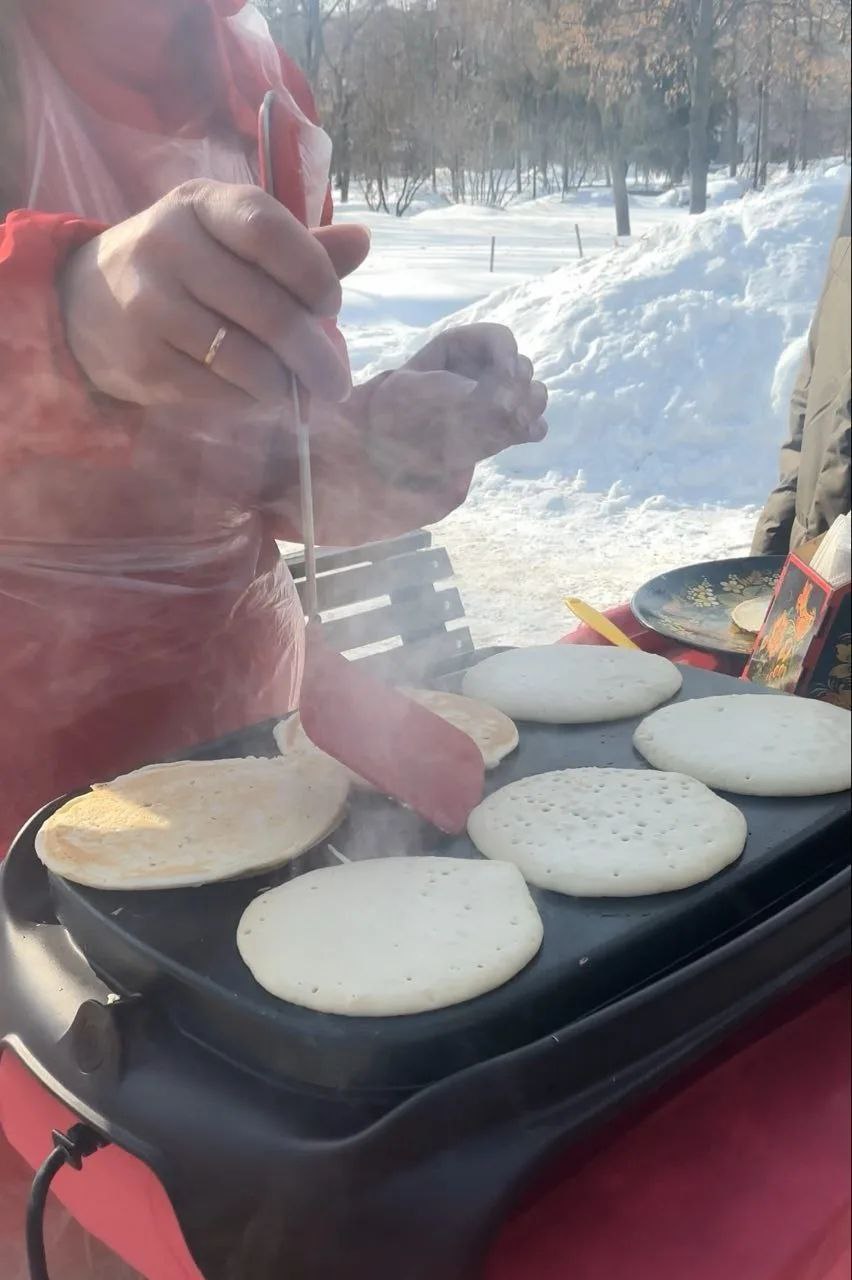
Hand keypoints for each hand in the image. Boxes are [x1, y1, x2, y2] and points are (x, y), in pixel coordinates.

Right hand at [61, 179, 369, 407]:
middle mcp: (169, 246)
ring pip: (247, 359)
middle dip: (315, 354)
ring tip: (296, 389)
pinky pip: (220, 391)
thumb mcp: (229, 240)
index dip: (312, 272)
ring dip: (284, 384)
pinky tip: (254, 394)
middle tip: (337, 381)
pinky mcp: (144, 361)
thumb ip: (296, 246)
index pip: (266, 229)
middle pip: (267, 309)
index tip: (331, 305)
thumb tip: (362, 241)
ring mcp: (150, 306)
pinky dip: (249, 399)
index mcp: (201, 204)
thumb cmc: (183, 267)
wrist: (85, 303)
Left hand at [363, 323, 547, 500]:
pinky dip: (531, 428)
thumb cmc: (399, 410)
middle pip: (522, 365)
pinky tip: (514, 434)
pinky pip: (536, 424)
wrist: (394, 442)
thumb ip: (460, 392)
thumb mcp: (418, 390)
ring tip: (506, 421)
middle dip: (516, 383)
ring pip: (535, 392)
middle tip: (498, 406)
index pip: (498, 338)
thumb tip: (504, 406)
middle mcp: (485, 369)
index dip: (505, 353)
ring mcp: (498, 397)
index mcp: (461, 347)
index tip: (503, 375)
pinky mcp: (506, 426)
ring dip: (528, 404)